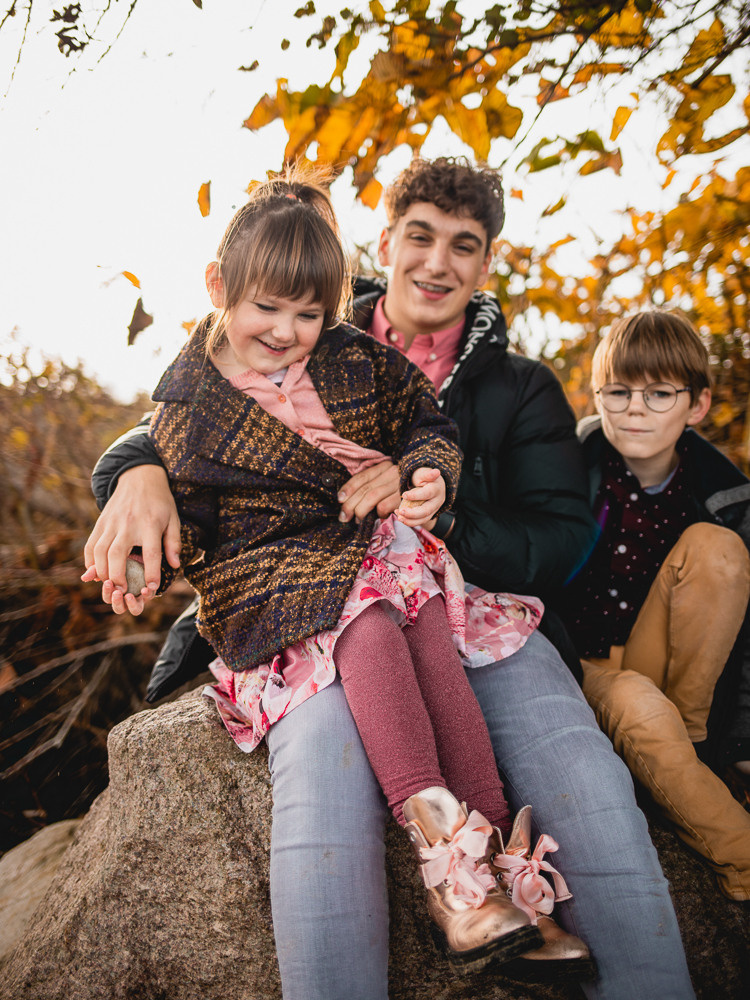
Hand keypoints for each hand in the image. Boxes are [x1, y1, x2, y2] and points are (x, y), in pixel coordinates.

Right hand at [82, 465, 180, 614]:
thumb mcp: (173, 518)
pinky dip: (89, 560)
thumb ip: (173, 543)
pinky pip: (90, 544)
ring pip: (99, 550)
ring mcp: (111, 522)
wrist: (139, 477)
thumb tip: (174, 565)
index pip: (151, 552)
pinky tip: (94, 572)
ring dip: (101, 571)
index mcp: (150, 524)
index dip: (151, 572)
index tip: (151, 588)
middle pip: (117, 553)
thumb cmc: (160, 502)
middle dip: (117, 576)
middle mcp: (128, 523)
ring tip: (108, 584)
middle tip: (122, 591)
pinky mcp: (101, 522)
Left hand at [338, 459, 400, 522]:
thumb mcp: (388, 482)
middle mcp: (392, 473)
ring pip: (372, 497)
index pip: (362, 476)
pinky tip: (376, 518)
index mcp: (385, 467)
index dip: (348, 488)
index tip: (339, 499)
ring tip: (357, 519)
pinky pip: (385, 506)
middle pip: (364, 488)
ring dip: (360, 510)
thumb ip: (373, 484)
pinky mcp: (405, 497)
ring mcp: (399, 484)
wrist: (431, 495)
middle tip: (344, 516)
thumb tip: (346, 498)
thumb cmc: (403, 491)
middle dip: (350, 504)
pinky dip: (377, 514)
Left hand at [396, 467, 445, 527]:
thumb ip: (428, 474)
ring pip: (424, 518)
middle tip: (401, 512)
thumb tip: (437, 472)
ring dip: (411, 521)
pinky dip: (409, 521)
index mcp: (436, 489)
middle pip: (426, 510)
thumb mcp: (425, 473)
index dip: (415, 496)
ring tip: (399, 518)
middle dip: (413, 513)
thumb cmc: (425, 477)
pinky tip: (399, 517)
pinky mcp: (429, 515)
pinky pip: (420, 521)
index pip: (427, 494)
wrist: (431, 484)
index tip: (404, 495)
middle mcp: (437, 501)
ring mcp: (434, 509)